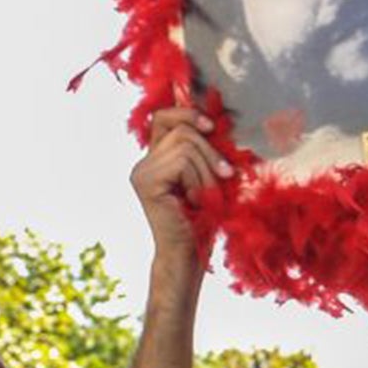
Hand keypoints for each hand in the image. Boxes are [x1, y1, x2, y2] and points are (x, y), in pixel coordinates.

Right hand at [130, 106, 229, 259]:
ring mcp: (141, 172)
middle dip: (210, 150)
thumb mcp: (209, 178)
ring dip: (208, 171)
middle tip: (225, 174)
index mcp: (157, 159)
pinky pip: (182, 161)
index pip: (164, 117)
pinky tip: (197, 200)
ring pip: (186, 145)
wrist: (189, 255)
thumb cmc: (204, 221)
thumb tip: (215, 122)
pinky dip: (200, 179)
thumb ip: (205, 152)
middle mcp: (144, 163)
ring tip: (208, 196)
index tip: (211, 127)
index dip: (187, 113)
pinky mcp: (146, 182)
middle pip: (181, 129)